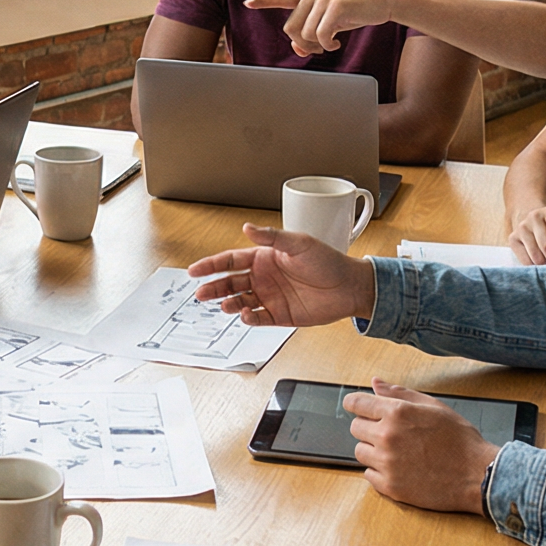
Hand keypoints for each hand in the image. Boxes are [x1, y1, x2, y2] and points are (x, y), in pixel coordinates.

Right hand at [186, 224, 375, 325]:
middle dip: (213, 287)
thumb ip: (272, 237)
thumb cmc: (328, 261)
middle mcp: (264, 277)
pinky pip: (258, 318)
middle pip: (230, 282)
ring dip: (228, 303)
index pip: (231, 260)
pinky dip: (249, 318)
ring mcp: (270, 297)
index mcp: (264, 257)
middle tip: (200, 293)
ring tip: (221, 305)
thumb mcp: (299, 243)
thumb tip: (247, 228)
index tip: (195, 270)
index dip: (211, 265)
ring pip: (240, 301)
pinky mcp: (280, 315)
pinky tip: (245, 314)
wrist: (350, 286)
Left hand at [245, 0, 416, 56]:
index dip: (265, 1)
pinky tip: (337, 42)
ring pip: (305, 34)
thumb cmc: (355, 11)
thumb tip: (296, 49)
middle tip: (319, 49)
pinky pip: (321, 35)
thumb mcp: (330, 24)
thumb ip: (311, 33)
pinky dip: (328, 44)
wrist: (383, 0)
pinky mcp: (335, 4)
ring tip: (330, 43)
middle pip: (291, 29)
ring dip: (317, 46)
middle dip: (303, 45)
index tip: (248, 3)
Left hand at [345, 378, 497, 514]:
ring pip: (360, 452)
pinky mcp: (390, 487)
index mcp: (397, 413)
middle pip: (355, 428)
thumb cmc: (460, 440)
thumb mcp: (433, 406)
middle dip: (369, 428)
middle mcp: (388, 437)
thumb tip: (375, 383)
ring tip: (398, 452)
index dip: (356, 404)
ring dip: (373, 451)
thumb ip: (400, 394)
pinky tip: (400, 468)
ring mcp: (387, 463)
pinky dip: (380, 472)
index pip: (356, 403)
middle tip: (391, 433)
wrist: (478, 475)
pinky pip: (369, 475)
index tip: (357, 408)